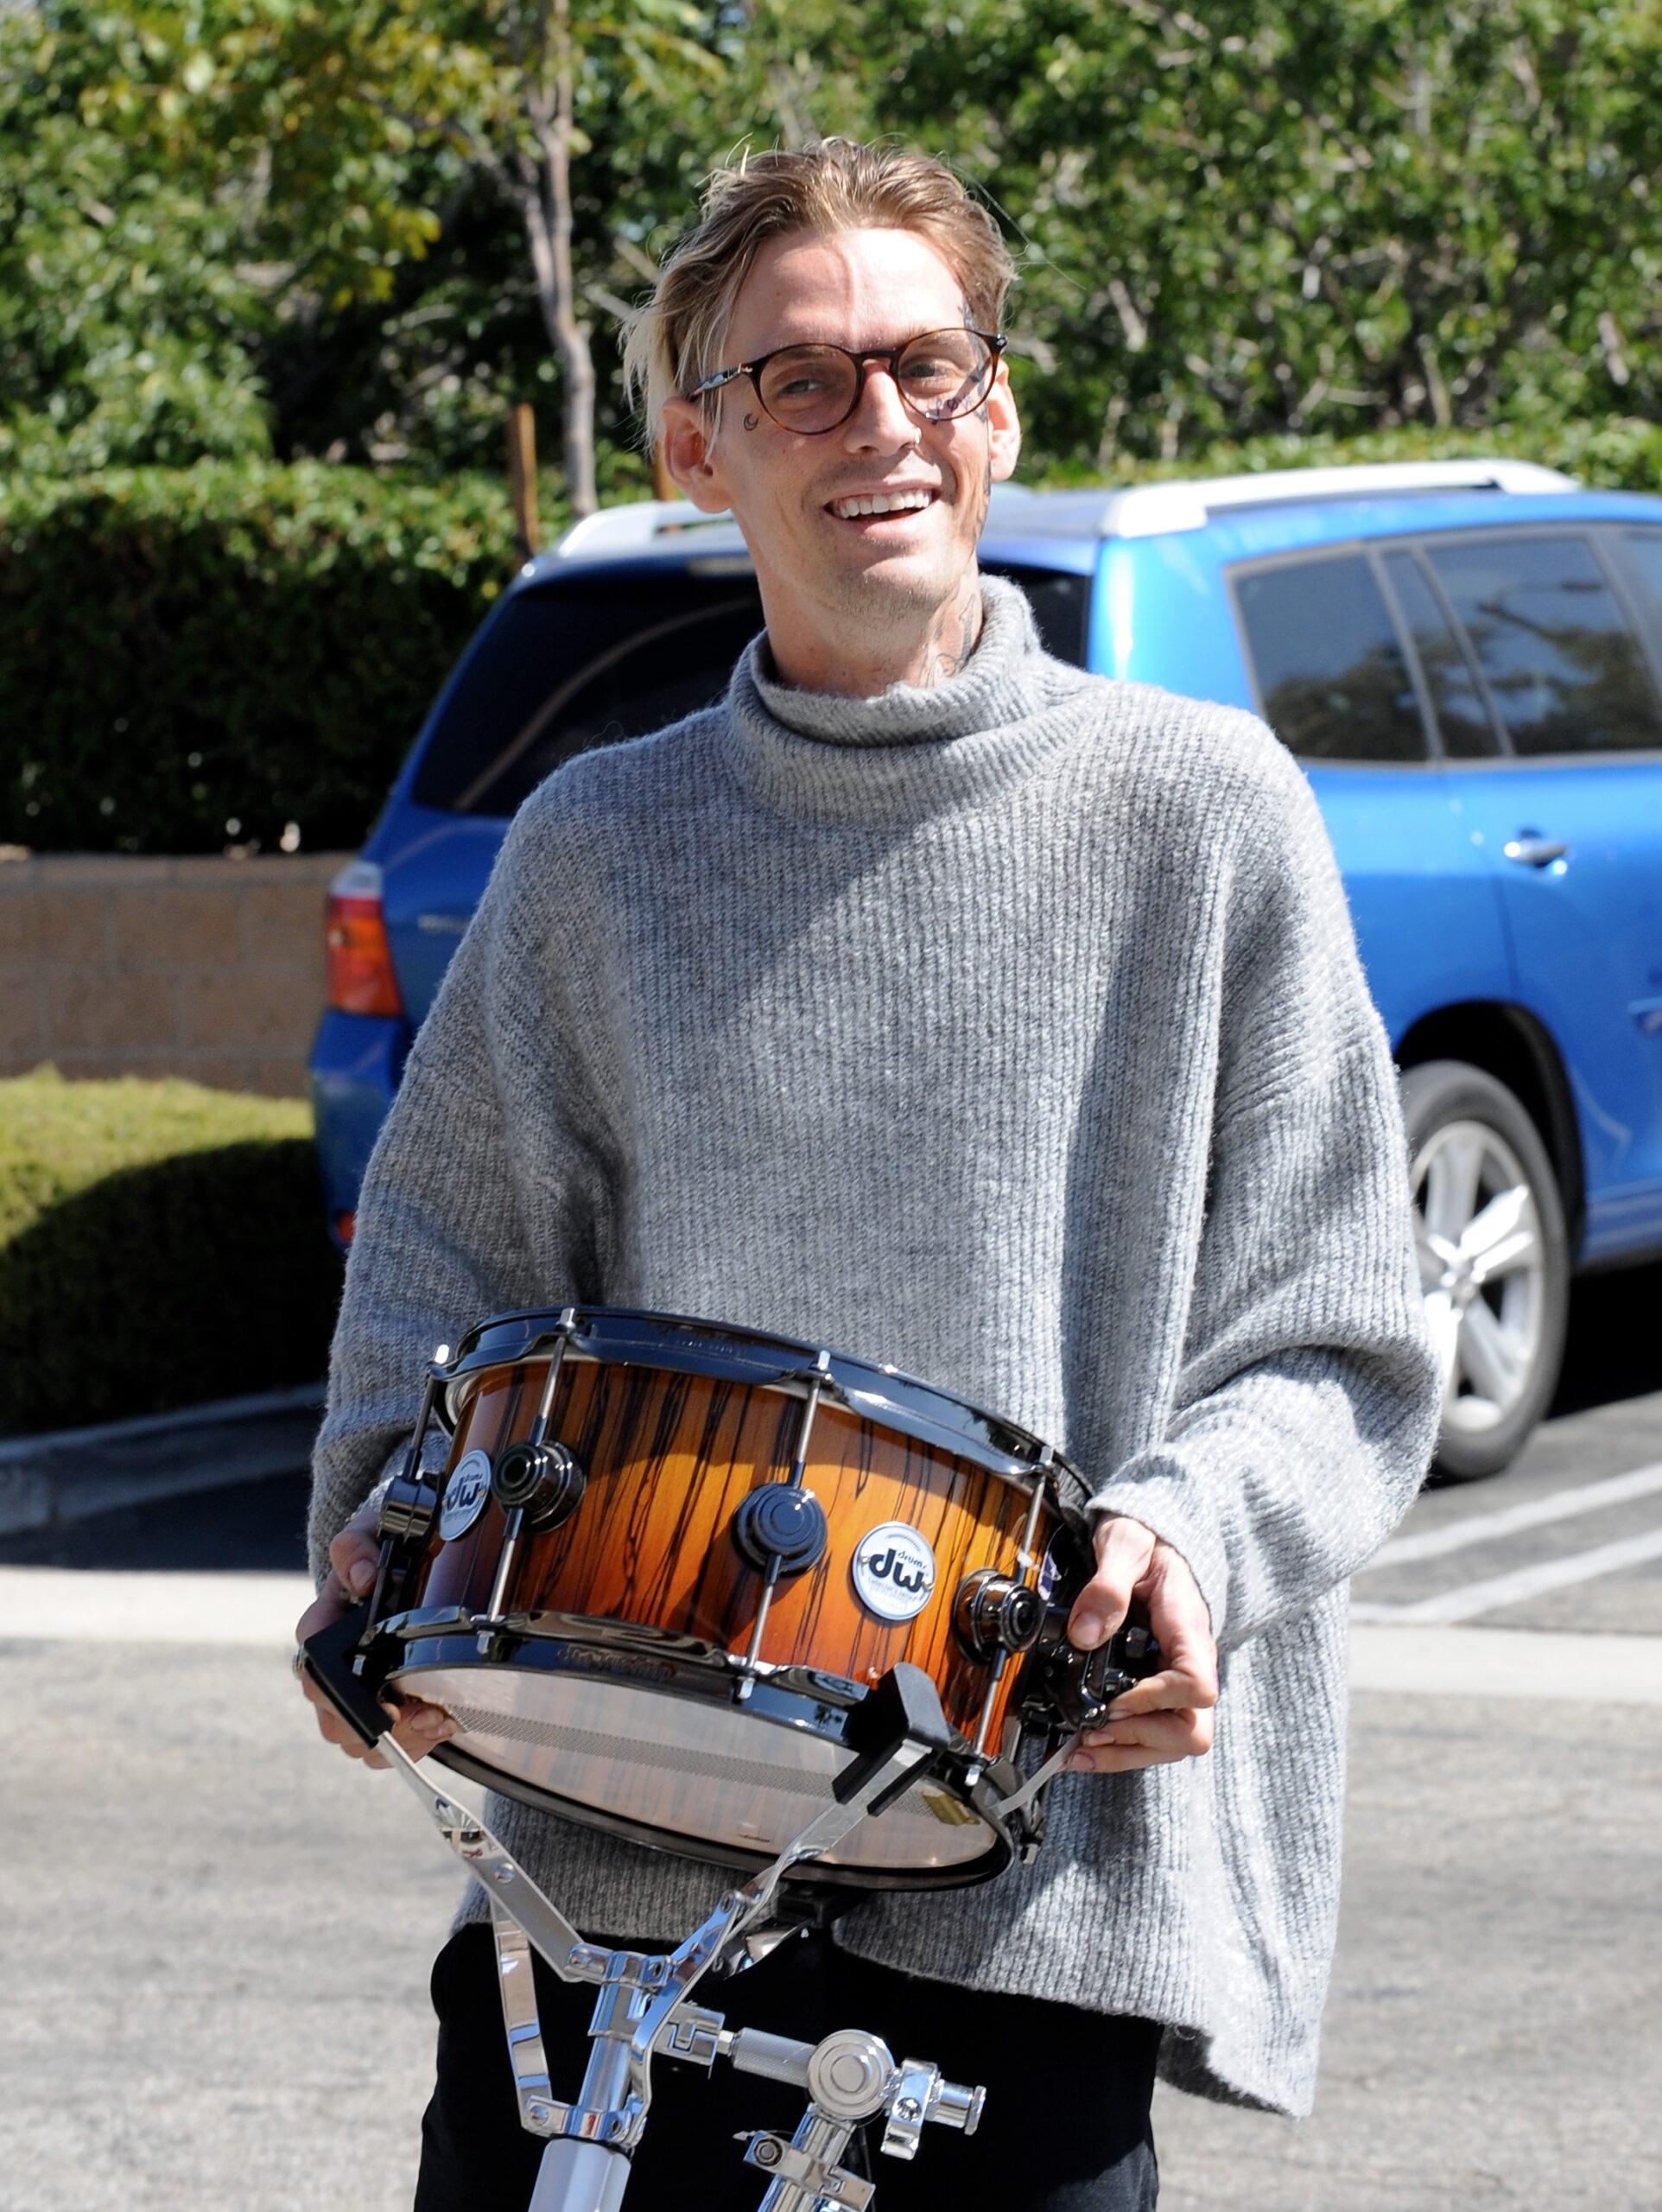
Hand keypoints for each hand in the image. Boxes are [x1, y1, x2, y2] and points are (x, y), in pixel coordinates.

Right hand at [293, 1494, 454, 1770]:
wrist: (398, 1564)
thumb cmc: (380, 1551)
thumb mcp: (369, 1533)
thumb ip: (357, 1546)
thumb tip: (364, 1576)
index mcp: (321, 1627)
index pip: (312, 1671)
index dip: (340, 1694)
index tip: (384, 1699)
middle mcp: (327, 1669)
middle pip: (333, 1721)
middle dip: (379, 1728)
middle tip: (424, 1713)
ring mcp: (350, 1695)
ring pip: (357, 1743)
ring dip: (401, 1740)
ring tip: (438, 1720)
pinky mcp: (377, 1711)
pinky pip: (385, 1748)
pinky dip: (415, 1743)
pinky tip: (442, 1723)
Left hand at [1064, 1516, 1218, 1773]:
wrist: (1153, 1538)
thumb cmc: (1146, 1540)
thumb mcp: (1125, 1545)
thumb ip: (1107, 1586)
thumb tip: (1084, 1634)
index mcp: (1188, 1629)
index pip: (1197, 1686)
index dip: (1156, 1699)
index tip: (1116, 1698)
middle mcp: (1190, 1663)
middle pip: (1191, 1730)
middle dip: (1140, 1739)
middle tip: (1093, 1729)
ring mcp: (1176, 1681)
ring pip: (1172, 1743)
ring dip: (1126, 1753)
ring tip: (1082, 1748)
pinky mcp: (1158, 1691)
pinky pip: (1152, 1735)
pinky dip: (1119, 1750)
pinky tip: (1085, 1749)